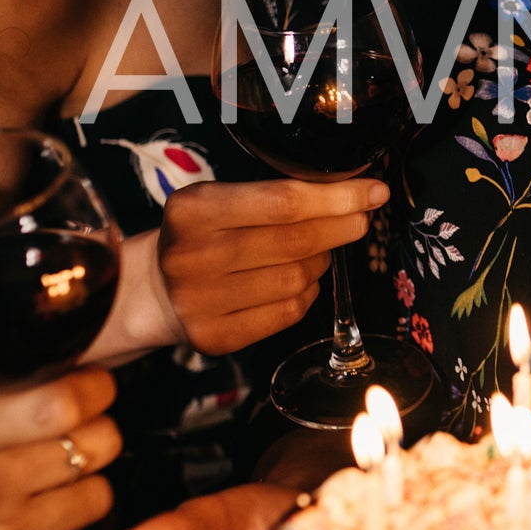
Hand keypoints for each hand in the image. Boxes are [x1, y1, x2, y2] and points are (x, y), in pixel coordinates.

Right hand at [157, 176, 388, 355]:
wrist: (156, 289)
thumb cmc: (202, 234)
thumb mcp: (221, 198)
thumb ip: (275, 194)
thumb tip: (354, 192)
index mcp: (193, 210)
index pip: (283, 202)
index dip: (338, 197)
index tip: (374, 192)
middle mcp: (192, 257)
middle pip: (295, 242)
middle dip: (341, 227)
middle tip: (361, 219)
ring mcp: (201, 302)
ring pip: (297, 279)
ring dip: (321, 262)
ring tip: (318, 250)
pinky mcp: (215, 337)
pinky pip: (288, 312)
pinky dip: (306, 293)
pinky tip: (300, 280)